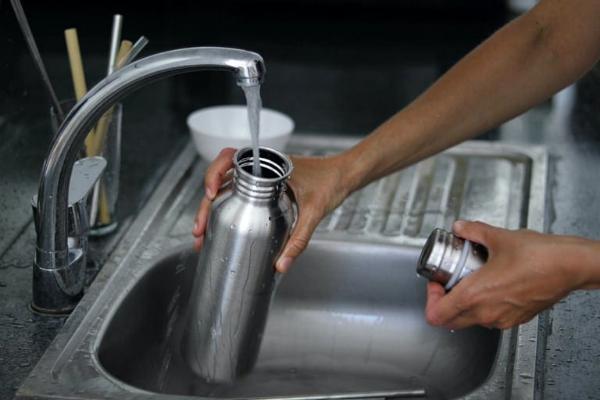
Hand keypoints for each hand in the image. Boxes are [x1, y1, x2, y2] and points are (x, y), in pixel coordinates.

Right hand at [192, 148, 351, 272]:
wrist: (345, 176)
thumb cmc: (332, 182)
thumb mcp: (314, 212)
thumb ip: (299, 239)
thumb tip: (282, 265)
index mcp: (269, 163)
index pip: (230, 157)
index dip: (214, 173)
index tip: (211, 194)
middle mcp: (261, 168)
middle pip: (222, 180)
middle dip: (206, 204)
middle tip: (199, 229)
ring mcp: (262, 178)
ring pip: (227, 189)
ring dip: (213, 209)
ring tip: (204, 233)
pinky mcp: (266, 189)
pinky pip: (240, 195)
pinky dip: (227, 209)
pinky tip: (222, 228)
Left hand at [425, 220, 595, 329]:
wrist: (570, 266)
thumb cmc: (540, 256)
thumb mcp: (497, 237)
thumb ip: (473, 231)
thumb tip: (460, 227)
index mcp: (475, 296)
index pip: (437, 314)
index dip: (430, 298)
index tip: (437, 282)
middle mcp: (486, 313)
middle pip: (450, 320)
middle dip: (444, 301)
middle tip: (449, 281)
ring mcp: (502, 319)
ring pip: (470, 319)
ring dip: (464, 302)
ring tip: (471, 279)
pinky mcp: (515, 319)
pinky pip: (490, 317)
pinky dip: (483, 304)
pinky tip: (491, 283)